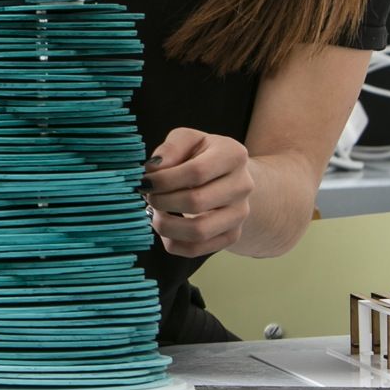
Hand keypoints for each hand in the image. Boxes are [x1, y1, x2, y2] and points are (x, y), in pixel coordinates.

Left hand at [143, 127, 254, 256]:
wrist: (230, 177)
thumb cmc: (202, 155)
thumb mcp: (188, 139)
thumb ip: (170, 148)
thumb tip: (154, 169)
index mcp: (233, 155)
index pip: (196, 172)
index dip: (165, 180)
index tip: (146, 181)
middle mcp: (243, 186)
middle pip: (196, 202)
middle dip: (162, 201)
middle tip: (148, 196)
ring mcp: (240, 214)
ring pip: (199, 231)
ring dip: (166, 226)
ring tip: (155, 213)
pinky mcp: (232, 236)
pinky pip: (198, 250)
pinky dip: (173, 243)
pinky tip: (165, 228)